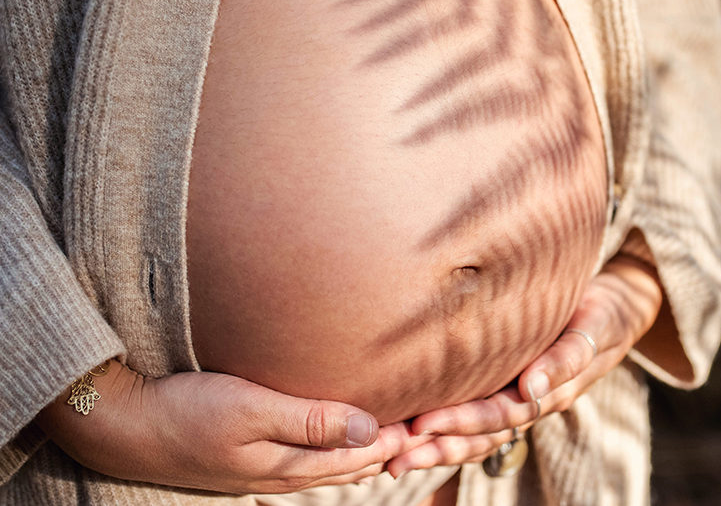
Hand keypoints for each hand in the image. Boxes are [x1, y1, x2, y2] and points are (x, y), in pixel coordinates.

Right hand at [36, 360, 433, 493]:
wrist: (122, 426)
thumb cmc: (185, 412)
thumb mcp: (251, 410)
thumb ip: (311, 420)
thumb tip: (371, 429)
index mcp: (290, 464)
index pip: (363, 454)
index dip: (401, 437)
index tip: (436, 413)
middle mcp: (284, 471)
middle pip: (353, 462)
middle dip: (392, 446)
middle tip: (431, 421)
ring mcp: (265, 465)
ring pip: (332, 460)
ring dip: (367, 446)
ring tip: (400, 427)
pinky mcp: (250, 453)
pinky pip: (307, 452)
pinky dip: (335, 441)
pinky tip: (339, 425)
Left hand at [386, 254, 662, 475]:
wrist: (612, 310)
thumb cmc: (602, 314)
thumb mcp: (594, 329)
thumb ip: (568, 357)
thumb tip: (533, 387)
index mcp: (549, 393)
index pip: (502, 415)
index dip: (463, 422)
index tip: (423, 424)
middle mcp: (527, 402)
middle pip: (480, 435)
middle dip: (438, 447)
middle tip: (394, 455)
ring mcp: (514, 398)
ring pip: (473, 435)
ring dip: (435, 448)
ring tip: (392, 456)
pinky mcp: (504, 386)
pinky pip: (472, 416)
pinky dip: (442, 429)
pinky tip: (407, 431)